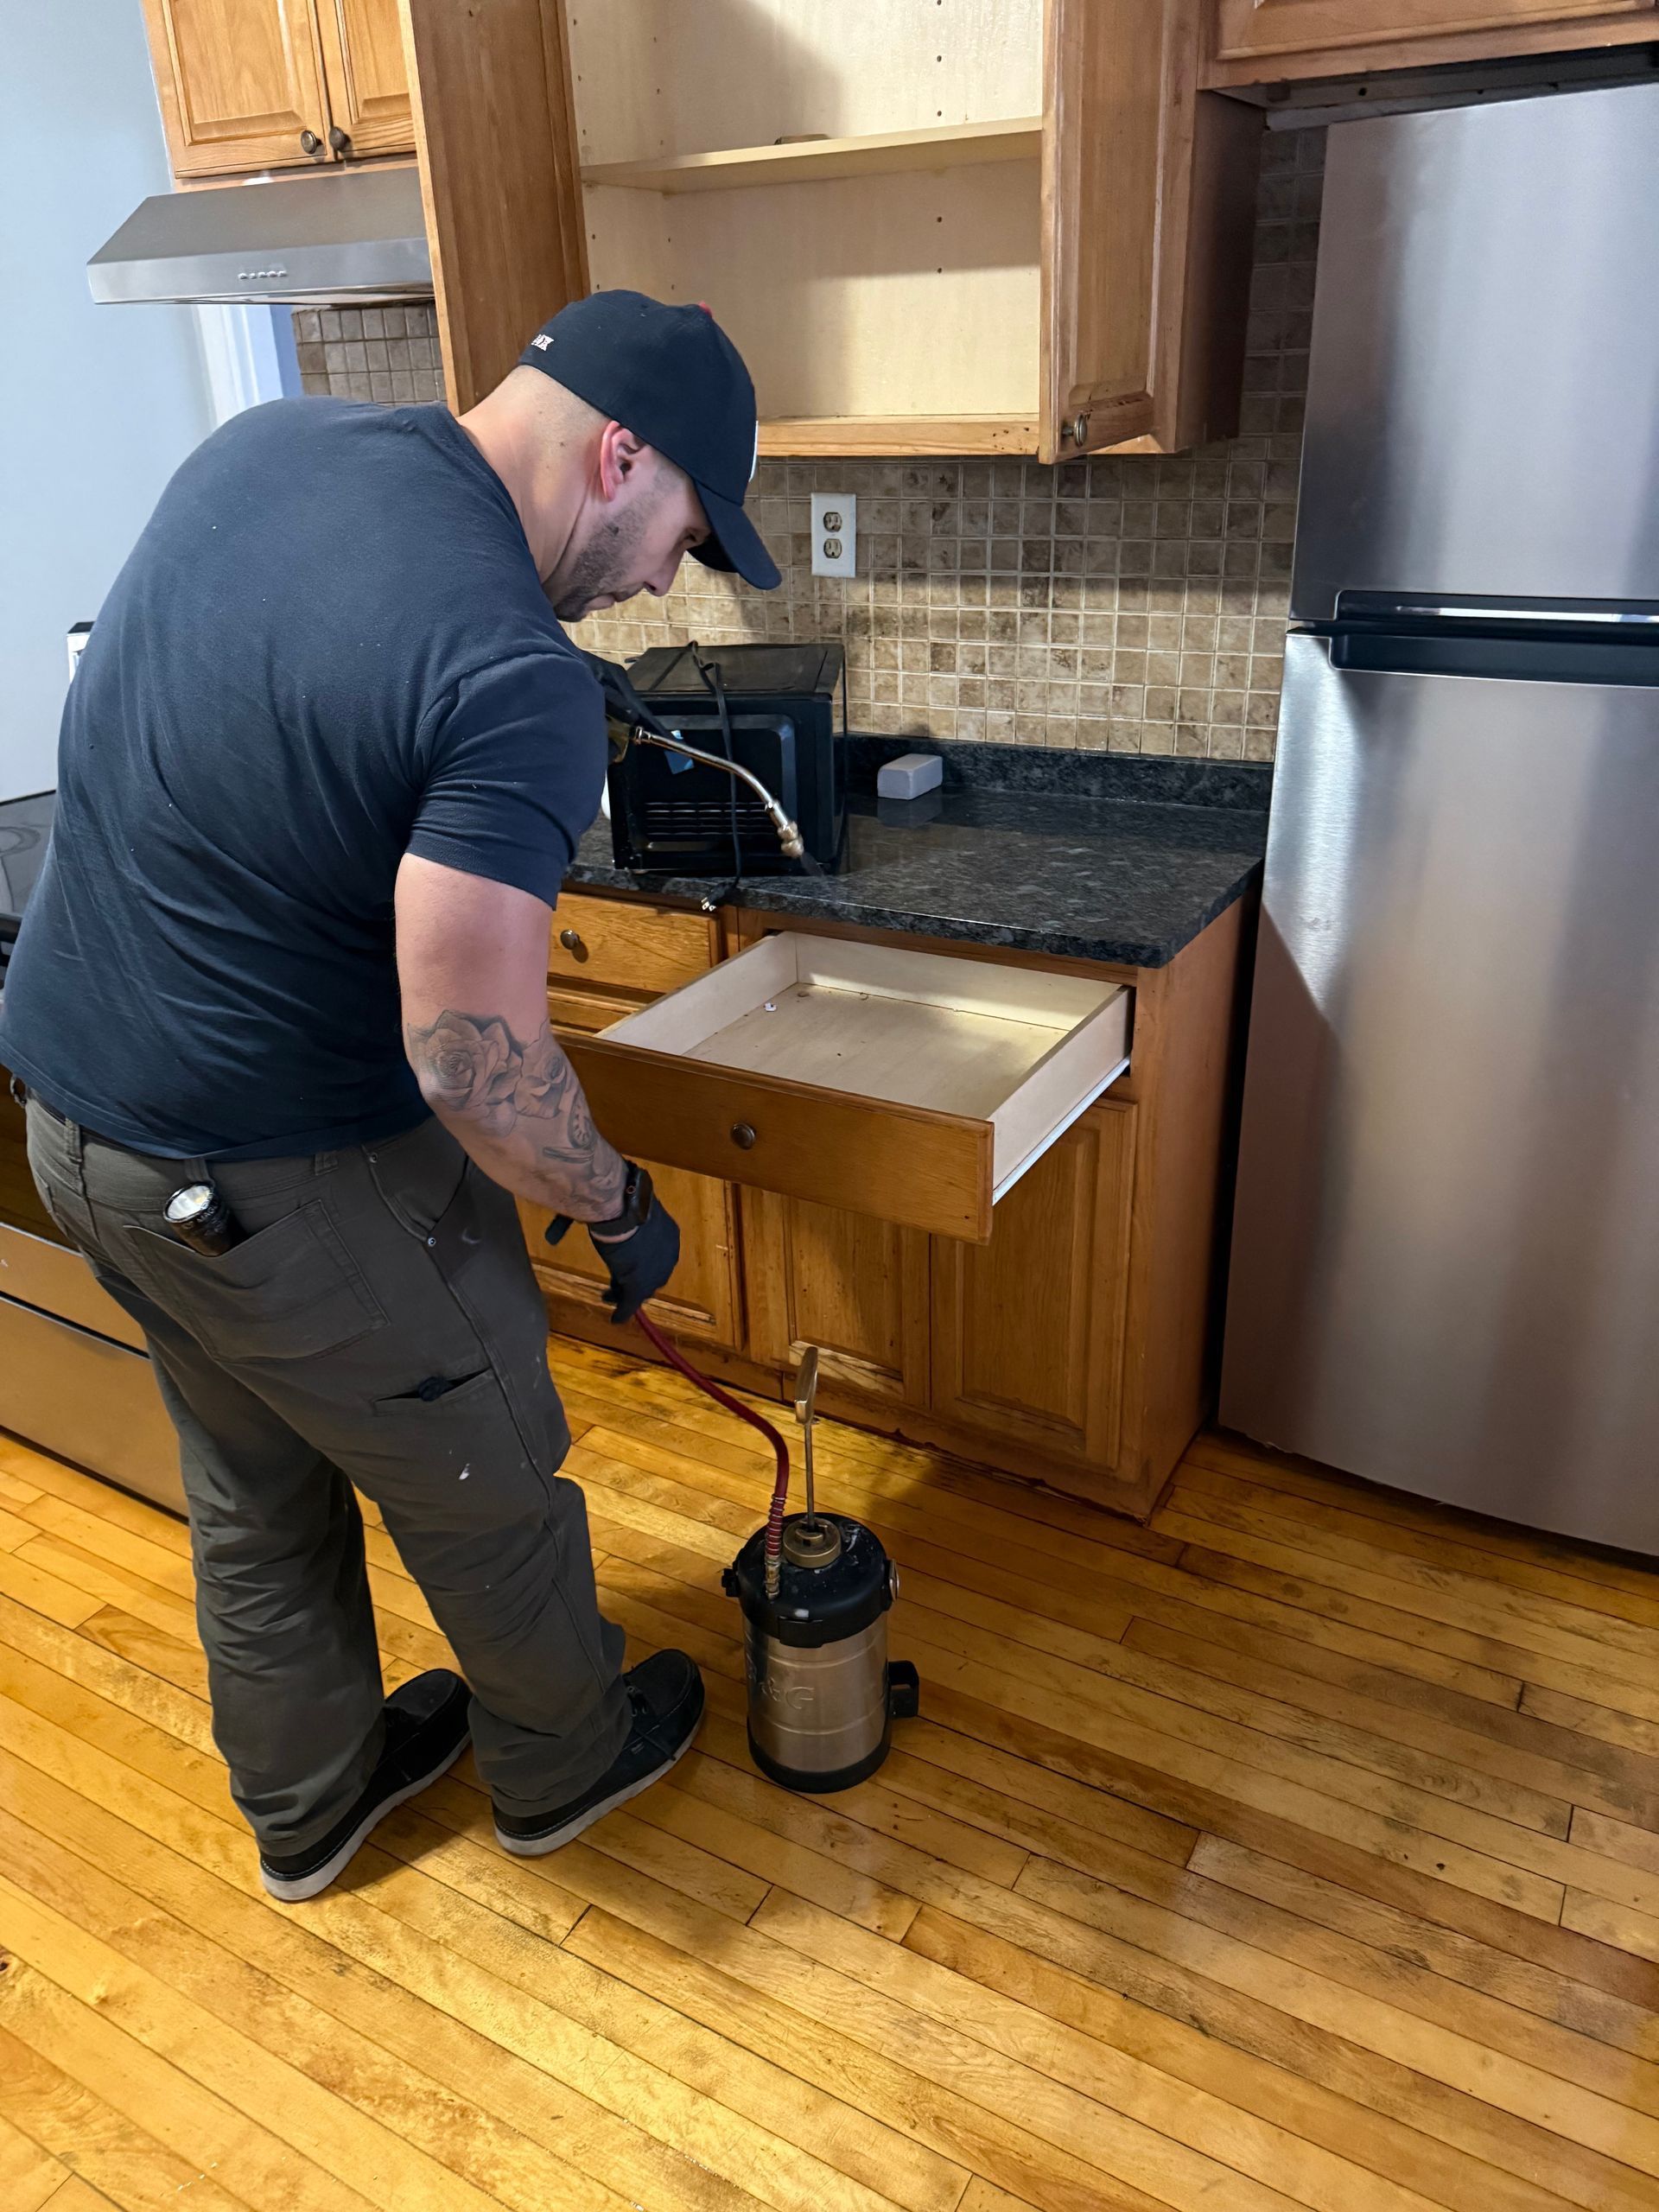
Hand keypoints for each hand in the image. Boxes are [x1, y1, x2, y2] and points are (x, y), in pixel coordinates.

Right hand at [590, 1195, 680, 1323]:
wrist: (623, 1209)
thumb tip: (584, 1217)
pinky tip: (615, 1318)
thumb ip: (617, 1218)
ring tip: (608, 1296)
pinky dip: (623, 1312)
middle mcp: (669, 1255)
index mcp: (668, 1234)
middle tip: (617, 1282)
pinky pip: (631, 1304)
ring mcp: (656, 1272)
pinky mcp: (640, 1285)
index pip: (655, 1255)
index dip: (641, 1261)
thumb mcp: (626, 1209)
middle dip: (634, 1278)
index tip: (627, 1264)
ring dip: (625, 1294)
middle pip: (651, 1273)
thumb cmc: (621, 1201)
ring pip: (641, 1289)